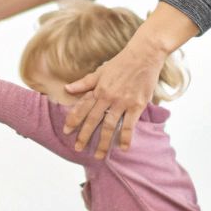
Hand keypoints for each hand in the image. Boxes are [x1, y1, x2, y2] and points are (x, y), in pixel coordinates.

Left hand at [63, 38, 162, 159]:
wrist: (144, 55)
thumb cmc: (122, 62)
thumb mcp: (100, 70)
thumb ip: (84, 83)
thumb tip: (67, 88)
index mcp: (98, 89)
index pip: (82, 107)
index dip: (73, 120)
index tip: (66, 131)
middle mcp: (108, 97)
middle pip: (94, 120)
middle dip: (84, 135)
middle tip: (77, 148)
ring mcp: (123, 102)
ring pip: (110, 126)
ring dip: (103, 142)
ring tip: (99, 156)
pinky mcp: (137, 105)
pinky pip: (130, 125)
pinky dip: (126, 137)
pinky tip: (122, 148)